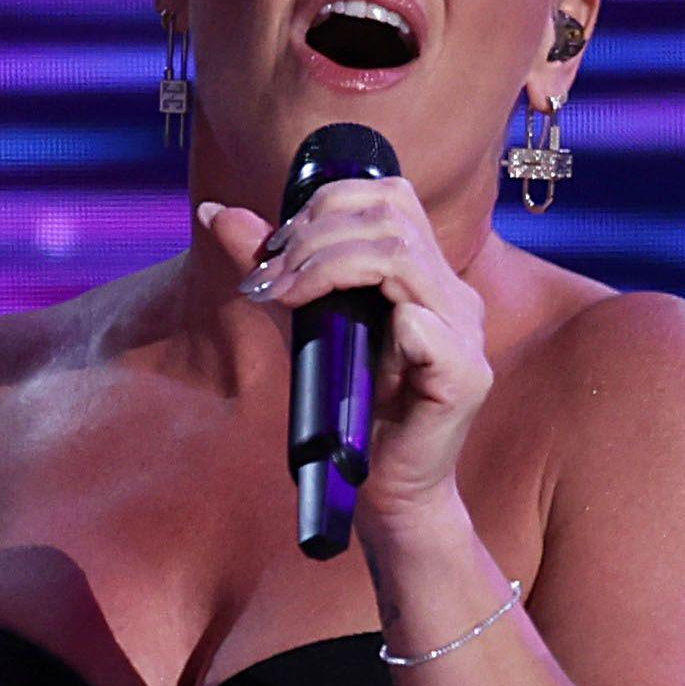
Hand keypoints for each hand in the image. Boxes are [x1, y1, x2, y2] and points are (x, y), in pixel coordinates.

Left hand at [193, 182, 490, 517]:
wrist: (381, 488)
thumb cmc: (348, 406)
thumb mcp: (303, 323)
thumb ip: (273, 267)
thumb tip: (217, 212)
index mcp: (426, 273)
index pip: (389, 196)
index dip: (325, 205)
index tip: (274, 248)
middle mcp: (454, 295)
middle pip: (392, 215)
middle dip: (315, 235)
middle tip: (270, 277)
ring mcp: (467, 334)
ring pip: (401, 257)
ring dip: (327, 267)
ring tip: (285, 298)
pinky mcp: (465, 377)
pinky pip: (422, 326)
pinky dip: (372, 324)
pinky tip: (340, 345)